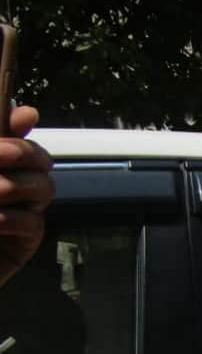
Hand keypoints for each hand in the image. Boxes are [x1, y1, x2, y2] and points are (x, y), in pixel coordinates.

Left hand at [0, 106, 54, 286]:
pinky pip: (33, 223)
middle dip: (23, 151)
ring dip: (15, 185)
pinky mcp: (22, 243)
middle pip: (40, 159)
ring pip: (44, 188)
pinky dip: (11, 218)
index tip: (17, 120)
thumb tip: (25, 111)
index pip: (16, 135)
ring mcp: (16, 212)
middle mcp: (6, 183)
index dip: (18, 126)